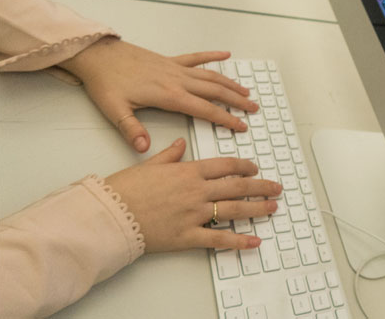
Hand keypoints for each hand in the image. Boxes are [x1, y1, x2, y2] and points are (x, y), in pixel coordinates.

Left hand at [58, 37, 257, 152]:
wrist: (96, 56)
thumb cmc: (105, 82)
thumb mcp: (115, 110)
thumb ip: (132, 130)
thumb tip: (144, 148)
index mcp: (168, 95)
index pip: (205, 110)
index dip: (225, 119)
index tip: (240, 126)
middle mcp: (177, 80)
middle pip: (215, 91)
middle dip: (237, 101)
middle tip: (253, 109)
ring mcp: (175, 68)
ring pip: (210, 75)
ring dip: (230, 83)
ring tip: (246, 91)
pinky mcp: (169, 60)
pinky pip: (196, 57)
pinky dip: (212, 56)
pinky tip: (225, 54)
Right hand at [106, 138, 281, 251]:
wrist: (108, 215)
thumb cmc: (123, 190)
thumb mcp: (148, 165)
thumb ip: (169, 155)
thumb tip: (181, 143)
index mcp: (187, 171)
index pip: (225, 166)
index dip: (244, 166)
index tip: (255, 169)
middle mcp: (196, 191)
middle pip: (237, 186)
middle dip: (260, 186)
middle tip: (276, 187)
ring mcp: (194, 214)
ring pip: (234, 209)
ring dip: (257, 208)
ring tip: (272, 207)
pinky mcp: (188, 236)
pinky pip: (219, 239)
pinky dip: (239, 241)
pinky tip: (255, 241)